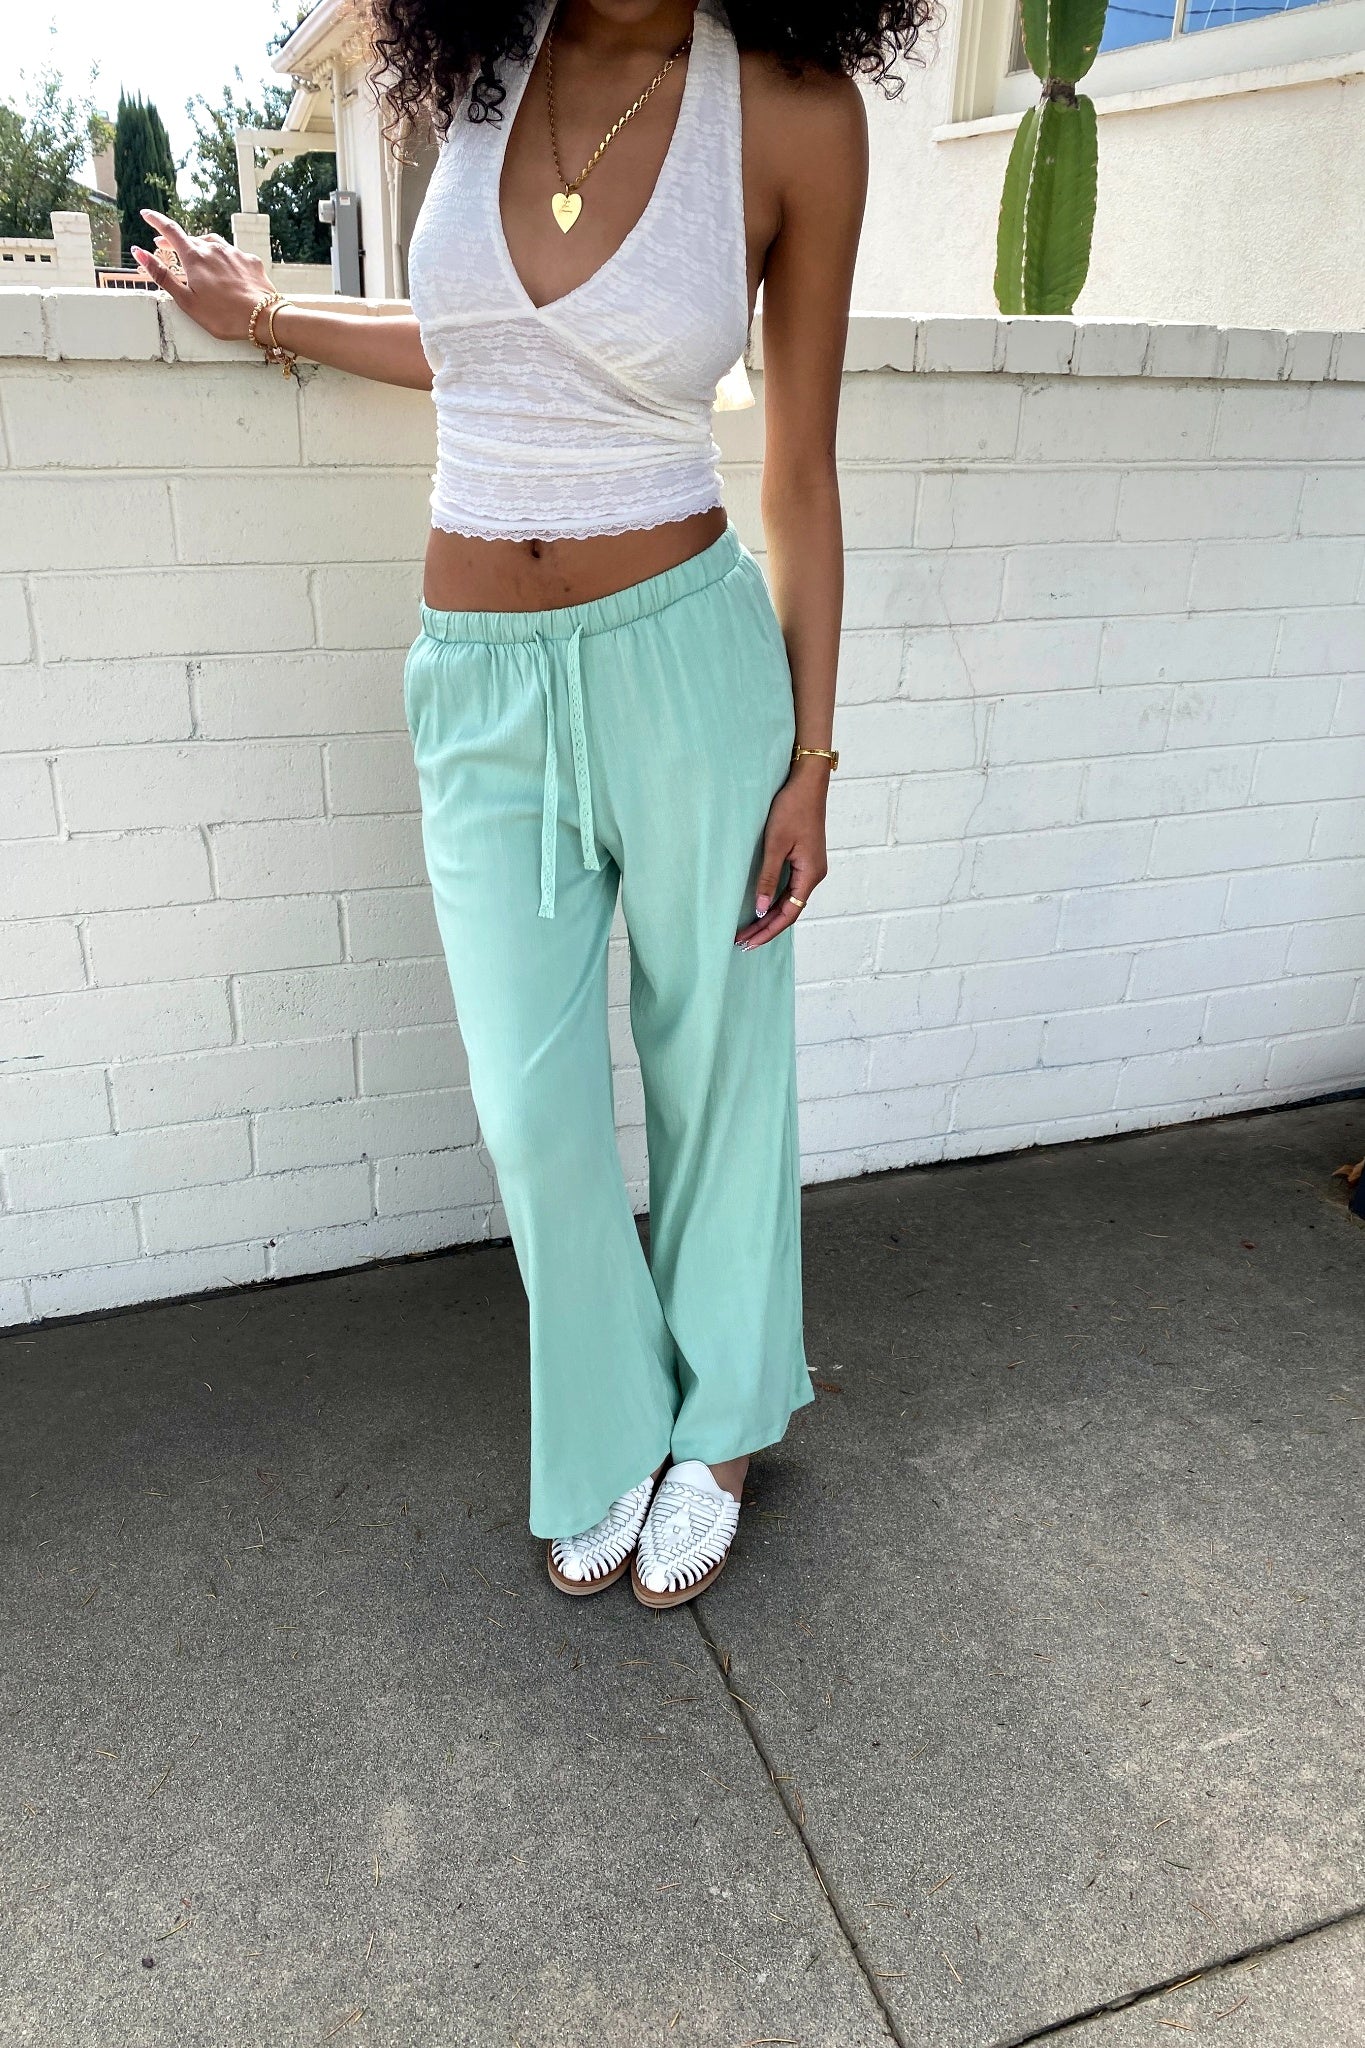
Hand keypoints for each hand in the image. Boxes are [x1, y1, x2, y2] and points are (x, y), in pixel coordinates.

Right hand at [131, 208, 274, 339]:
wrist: (264, 318)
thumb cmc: (224, 315)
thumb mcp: (186, 301)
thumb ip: (162, 276)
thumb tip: (141, 253)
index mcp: (195, 258)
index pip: (170, 231)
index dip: (156, 220)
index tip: (146, 214)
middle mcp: (214, 249)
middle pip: (190, 239)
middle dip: (175, 241)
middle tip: (165, 247)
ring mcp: (234, 253)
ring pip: (211, 243)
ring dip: (199, 247)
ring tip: (194, 257)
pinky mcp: (250, 260)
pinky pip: (231, 253)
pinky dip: (222, 258)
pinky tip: (224, 269)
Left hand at [735, 754, 829, 949]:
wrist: (807, 783)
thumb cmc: (792, 808)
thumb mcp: (775, 844)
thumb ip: (768, 878)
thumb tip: (759, 909)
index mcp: (810, 874)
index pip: (788, 914)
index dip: (768, 930)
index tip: (748, 942)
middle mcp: (813, 875)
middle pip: (789, 911)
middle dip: (766, 928)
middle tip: (742, 943)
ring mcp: (810, 868)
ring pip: (789, 901)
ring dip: (768, 916)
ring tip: (748, 931)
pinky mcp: (804, 859)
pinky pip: (789, 889)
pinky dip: (774, 901)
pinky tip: (760, 907)